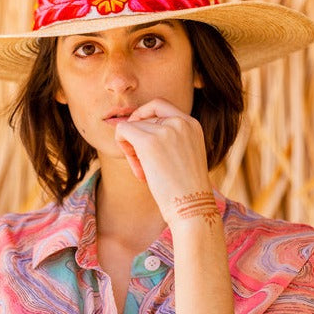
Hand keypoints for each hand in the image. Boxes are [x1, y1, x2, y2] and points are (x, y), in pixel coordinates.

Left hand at [114, 98, 212, 224]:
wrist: (192, 208)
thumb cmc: (185, 189)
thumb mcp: (184, 155)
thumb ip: (166, 137)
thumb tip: (124, 124)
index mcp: (192, 123)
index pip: (159, 105)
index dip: (144, 117)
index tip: (140, 136)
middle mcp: (181, 122)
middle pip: (144, 117)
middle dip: (138, 138)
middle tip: (141, 162)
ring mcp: (165, 130)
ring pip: (132, 125)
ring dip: (131, 148)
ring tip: (143, 172)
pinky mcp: (149, 142)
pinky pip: (123, 131)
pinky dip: (121, 145)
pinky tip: (136, 169)